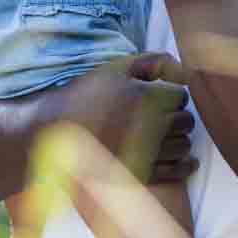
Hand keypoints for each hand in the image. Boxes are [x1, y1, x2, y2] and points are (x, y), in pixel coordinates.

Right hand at [55, 52, 196, 185]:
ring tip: (164, 137)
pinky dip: (184, 166)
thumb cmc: (84, 97)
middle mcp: (150, 127)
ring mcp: (146, 154)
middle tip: (162, 117)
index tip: (160, 98)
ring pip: (183, 146)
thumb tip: (186, 71)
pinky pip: (175, 173)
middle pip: (185, 122)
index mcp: (147, 98)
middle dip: (178, 117)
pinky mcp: (140, 175)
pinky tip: (185, 161)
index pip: (181, 96)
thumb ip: (156, 62)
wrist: (51, 135)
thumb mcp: (116, 68)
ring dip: (179, 140)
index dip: (172, 95)